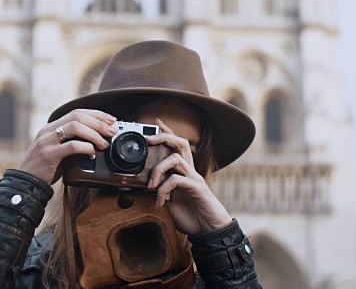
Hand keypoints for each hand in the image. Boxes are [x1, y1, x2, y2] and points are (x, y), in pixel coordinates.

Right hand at [18, 109, 116, 183]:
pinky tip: (92, 152)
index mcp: (51, 127)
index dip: (96, 114)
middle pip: (77, 116)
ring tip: (104, 143)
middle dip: (99, 122)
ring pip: (74, 127)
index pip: (76, 112)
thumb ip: (71, 142)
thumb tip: (97, 140)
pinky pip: (70, 146)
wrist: (26, 183)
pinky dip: (85, 147)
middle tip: (112, 131)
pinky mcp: (48, 155)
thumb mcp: (57, 150)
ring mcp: (46, 141)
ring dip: (94, 134)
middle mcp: (48, 130)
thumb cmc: (45, 168)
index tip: (111, 120)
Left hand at [146, 119, 232, 235]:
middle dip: (164, 137)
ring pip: (176, 158)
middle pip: (181, 143)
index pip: (177, 147)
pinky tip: (160, 202)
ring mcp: (194, 179)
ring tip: (150, 185)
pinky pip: (176, 180)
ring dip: (158, 169)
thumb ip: (161, 192)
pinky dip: (163, 190)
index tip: (156, 123)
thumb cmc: (192, 217)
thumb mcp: (171, 203)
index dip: (167, 133)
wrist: (210, 231)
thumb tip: (145, 188)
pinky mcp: (197, 188)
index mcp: (184, 173)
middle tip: (148, 140)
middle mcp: (190, 172)